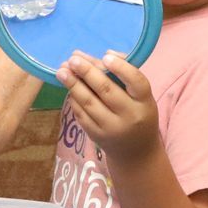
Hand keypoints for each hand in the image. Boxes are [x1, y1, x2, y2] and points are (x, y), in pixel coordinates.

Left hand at [58, 51, 159, 167]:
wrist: (135, 152)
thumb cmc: (138, 113)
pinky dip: (73, 99)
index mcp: (145, 102)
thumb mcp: (141, 97)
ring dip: (73, 85)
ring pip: (89, 103)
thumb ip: (126, 75)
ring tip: (62, 71)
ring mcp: (111, 128)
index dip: (121, 68)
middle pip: (106, 91)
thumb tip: (105, 55)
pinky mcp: (96, 136)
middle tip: (73, 59)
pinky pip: (81, 114)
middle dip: (87, 72)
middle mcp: (129, 116)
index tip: (105, 57)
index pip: (136, 82)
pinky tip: (68, 87)